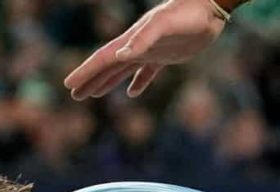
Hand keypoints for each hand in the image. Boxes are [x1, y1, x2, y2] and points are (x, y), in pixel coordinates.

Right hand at [64, 0, 225, 100]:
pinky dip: (138, 83)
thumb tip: (119, 56)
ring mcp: (151, 50)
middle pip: (108, 66)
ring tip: (93, 93)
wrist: (210, 8)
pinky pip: (147, 72)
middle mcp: (137, 45)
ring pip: (123, 69)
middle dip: (90, 79)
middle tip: (74, 94)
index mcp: (132, 40)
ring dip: (107, 81)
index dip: (86, 72)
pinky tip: (132, 93)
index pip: (103, 58)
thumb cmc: (187, 13)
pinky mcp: (167, 56)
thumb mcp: (164, 25)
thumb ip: (142, 39)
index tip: (69, 85)